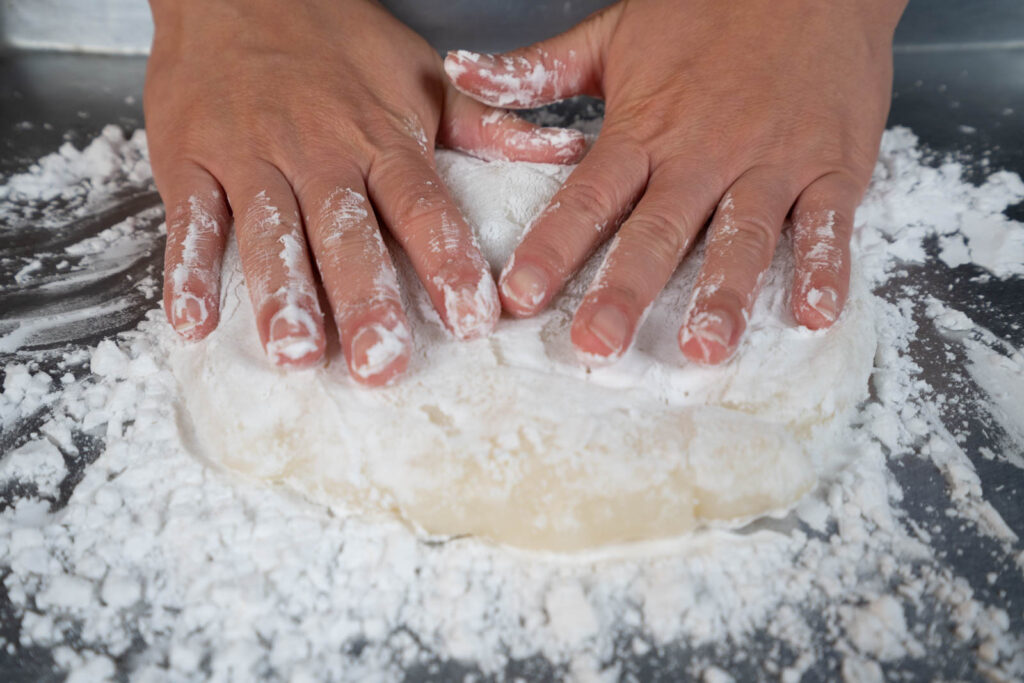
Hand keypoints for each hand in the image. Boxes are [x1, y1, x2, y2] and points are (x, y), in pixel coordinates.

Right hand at [146, 0, 585, 384]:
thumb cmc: (335, 39)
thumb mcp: (421, 75)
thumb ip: (487, 125)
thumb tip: (563, 152)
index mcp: (380, 137)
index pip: (421, 206)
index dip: (447, 262)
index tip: (471, 318)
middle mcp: (318, 152)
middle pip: (346, 232)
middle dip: (365, 300)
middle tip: (379, 364)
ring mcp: (251, 157)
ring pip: (269, 231)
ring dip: (280, 295)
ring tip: (296, 354)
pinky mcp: (191, 160)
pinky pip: (191, 220)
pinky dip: (188, 270)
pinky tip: (193, 322)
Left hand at [446, 0, 905, 363]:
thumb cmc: (708, 7)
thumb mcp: (612, 33)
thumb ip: (538, 70)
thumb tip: (460, 73)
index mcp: (646, 128)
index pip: (590, 196)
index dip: (553, 247)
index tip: (520, 296)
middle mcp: (705, 152)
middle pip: (659, 230)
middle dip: (626, 291)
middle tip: (599, 345)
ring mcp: (773, 161)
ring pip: (744, 235)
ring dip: (725, 293)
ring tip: (703, 347)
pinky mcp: (833, 165)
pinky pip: (830, 222)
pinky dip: (826, 268)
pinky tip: (814, 315)